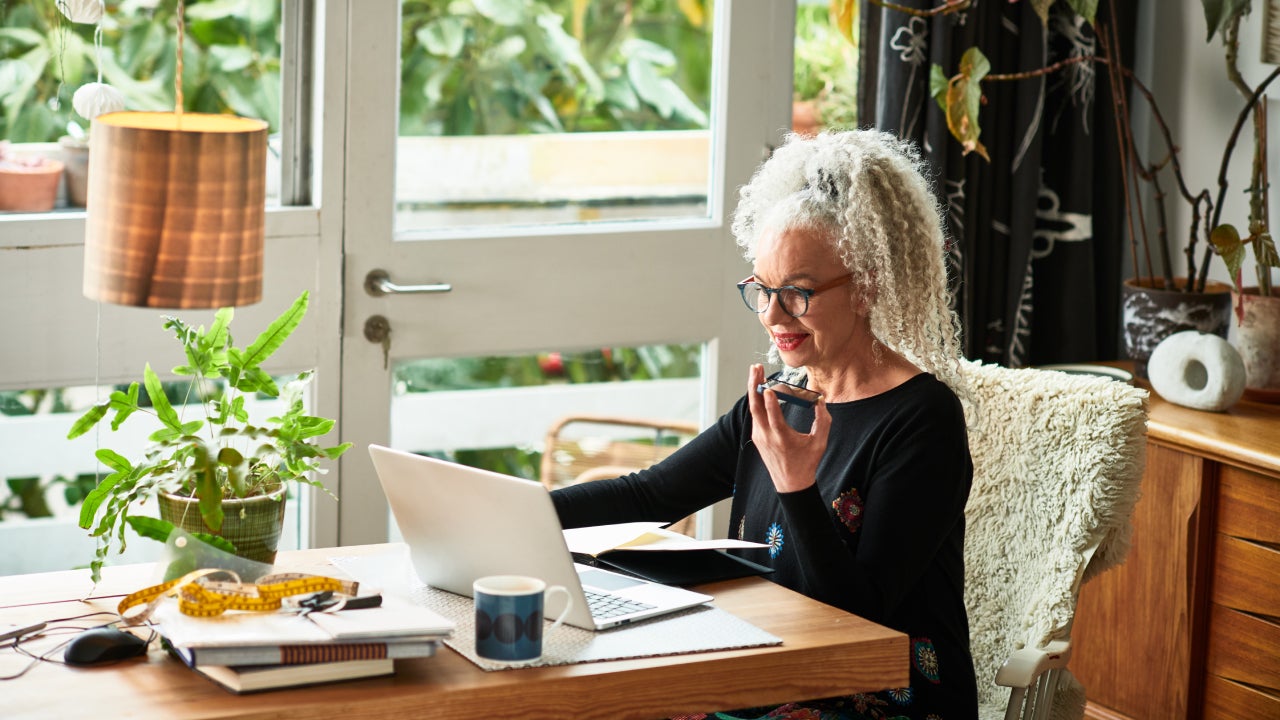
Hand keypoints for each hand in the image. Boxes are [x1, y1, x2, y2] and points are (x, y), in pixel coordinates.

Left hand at [746, 364, 830, 492]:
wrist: (791, 484)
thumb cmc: (807, 462)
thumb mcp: (820, 442)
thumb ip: (823, 420)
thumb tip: (821, 400)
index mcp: (782, 438)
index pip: (773, 417)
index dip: (770, 401)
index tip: (768, 387)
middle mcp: (767, 436)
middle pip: (756, 408)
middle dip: (755, 385)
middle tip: (756, 368)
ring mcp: (759, 436)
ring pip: (753, 409)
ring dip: (753, 390)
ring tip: (755, 373)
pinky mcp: (757, 437)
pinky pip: (754, 415)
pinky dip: (756, 400)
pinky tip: (758, 388)